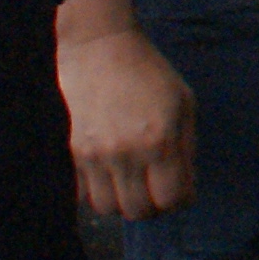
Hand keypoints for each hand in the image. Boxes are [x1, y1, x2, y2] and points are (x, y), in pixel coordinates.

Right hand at [59, 26, 197, 219]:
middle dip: (153, 206)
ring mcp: (93, 156)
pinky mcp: (71, 153)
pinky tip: (110, 174)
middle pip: (138, 211)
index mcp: (159, 140)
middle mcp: (124, 153)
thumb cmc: (148, 73)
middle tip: (157, 189)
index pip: (170, 199)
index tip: (181, 190)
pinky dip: (99, 193)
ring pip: (107, 208)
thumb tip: (186, 187)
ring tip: (133, 183)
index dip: (180, 200)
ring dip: (123, 202)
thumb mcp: (184, 102)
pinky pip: (83, 195)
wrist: (98, 48)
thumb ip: (187, 148)